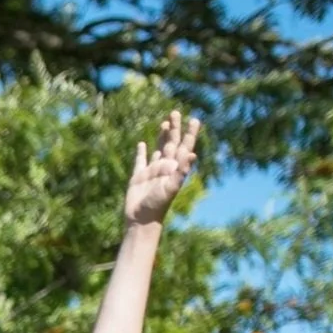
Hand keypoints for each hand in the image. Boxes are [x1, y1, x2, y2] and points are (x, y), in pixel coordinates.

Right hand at [125, 111, 200, 227]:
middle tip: (176, 112)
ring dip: (162, 137)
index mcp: (175, 168)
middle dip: (174, 129)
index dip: (190, 134)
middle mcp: (165, 167)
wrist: (142, 220)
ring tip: (165, 123)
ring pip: (158, 149)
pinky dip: (141, 152)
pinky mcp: (137, 177)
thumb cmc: (158, 205)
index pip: (185, 146)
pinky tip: (142, 144)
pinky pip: (140, 161)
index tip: (194, 120)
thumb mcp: (171, 188)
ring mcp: (151, 171)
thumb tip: (192, 154)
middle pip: (171, 143)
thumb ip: (181, 171)